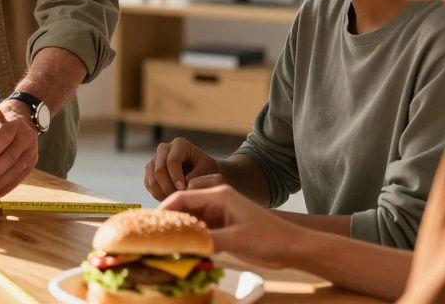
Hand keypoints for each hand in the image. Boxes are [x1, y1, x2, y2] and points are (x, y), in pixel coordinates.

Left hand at [0, 101, 39, 196]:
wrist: (24, 120)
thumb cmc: (2, 121)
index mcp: (15, 124)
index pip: (5, 137)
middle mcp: (26, 138)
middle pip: (11, 156)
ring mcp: (32, 151)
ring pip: (17, 169)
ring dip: (2, 182)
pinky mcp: (32, 163)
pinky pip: (21, 177)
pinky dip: (9, 186)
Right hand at [144, 137, 220, 199]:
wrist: (203, 172)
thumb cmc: (208, 170)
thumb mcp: (208, 171)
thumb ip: (196, 177)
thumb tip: (182, 186)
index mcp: (180, 144)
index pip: (172, 160)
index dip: (176, 177)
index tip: (183, 190)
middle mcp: (164, 148)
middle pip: (158, 169)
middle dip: (168, 187)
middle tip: (178, 198)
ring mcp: (155, 159)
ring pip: (151, 178)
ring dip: (162, 192)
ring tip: (175, 200)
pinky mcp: (150, 171)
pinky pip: (148, 184)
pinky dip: (157, 194)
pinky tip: (169, 198)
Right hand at [160, 185, 300, 268]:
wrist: (293, 247)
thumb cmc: (269, 238)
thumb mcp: (236, 240)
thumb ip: (208, 241)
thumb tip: (182, 245)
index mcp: (219, 195)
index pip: (182, 196)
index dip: (164, 209)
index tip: (151, 223)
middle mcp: (217, 201)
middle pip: (184, 207)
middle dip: (169, 219)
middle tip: (153, 235)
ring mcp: (220, 214)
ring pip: (191, 219)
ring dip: (180, 229)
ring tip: (165, 243)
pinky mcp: (224, 226)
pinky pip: (201, 229)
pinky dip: (192, 237)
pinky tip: (184, 248)